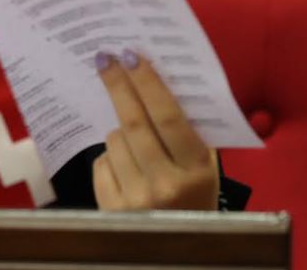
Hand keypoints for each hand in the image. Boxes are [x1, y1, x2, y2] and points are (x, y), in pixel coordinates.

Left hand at [92, 49, 218, 210]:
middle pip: (133, 122)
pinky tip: (127, 170)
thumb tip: (153, 80)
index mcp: (197, 170)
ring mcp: (135, 198)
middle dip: (118, 86)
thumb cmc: (194, 199)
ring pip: (114, 139)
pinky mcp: (109, 208)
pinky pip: (102, 162)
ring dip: (120, 132)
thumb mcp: (204, 170)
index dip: (148, 84)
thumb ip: (187, 133)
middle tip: (104, 58)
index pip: (169, 117)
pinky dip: (111, 158)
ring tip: (137, 145)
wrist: (176, 251)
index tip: (130, 56)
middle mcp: (166, 184)